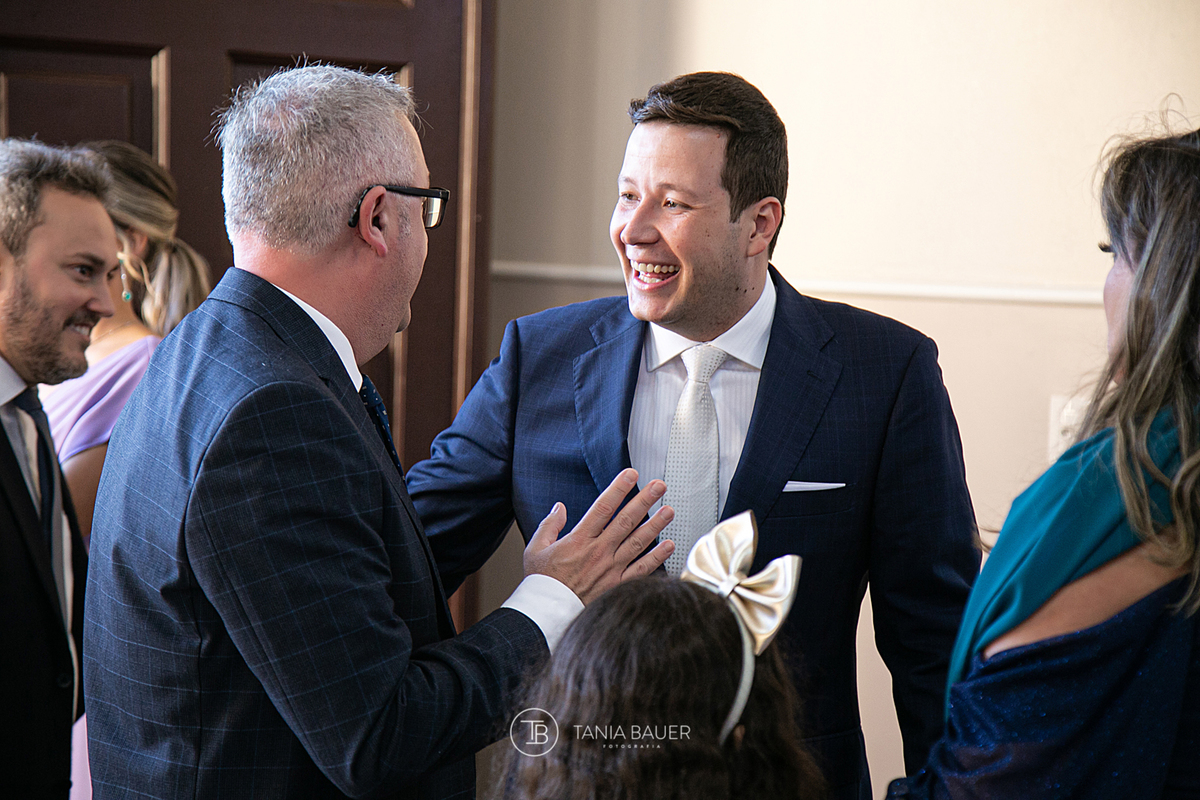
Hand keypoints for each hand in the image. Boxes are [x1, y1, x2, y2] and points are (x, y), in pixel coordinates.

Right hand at [523, 468, 674, 603]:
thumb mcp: (535, 549)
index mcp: (579, 539)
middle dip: (644, 500)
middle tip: (658, 486)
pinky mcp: (617, 586)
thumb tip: (559, 507)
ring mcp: (611, 569)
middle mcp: (599, 552)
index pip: (603, 507)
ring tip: (669, 510)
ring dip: (655, 524)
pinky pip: (641, 569)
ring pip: (638, 542)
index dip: (618, 489)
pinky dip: (657, 558)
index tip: (631, 475)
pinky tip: (668, 546)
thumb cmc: (541, 583)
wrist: (547, 614)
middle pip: (626, 520)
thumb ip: (549, 525)